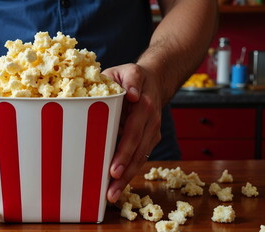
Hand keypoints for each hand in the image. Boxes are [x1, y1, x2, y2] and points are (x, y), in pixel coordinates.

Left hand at [102, 63, 162, 202]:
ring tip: (112, 195)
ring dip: (127, 177)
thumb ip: (129, 78)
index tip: (114, 168)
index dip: (124, 152)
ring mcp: (152, 131)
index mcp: (144, 105)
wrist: (154, 80)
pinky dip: (130, 172)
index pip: (133, 132)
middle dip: (124, 171)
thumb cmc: (130, 76)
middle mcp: (151, 121)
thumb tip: (132, 93)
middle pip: (137, 150)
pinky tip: (117, 186)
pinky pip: (140, 157)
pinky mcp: (150, 139)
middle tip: (110, 189)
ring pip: (140, 157)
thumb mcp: (127, 70)